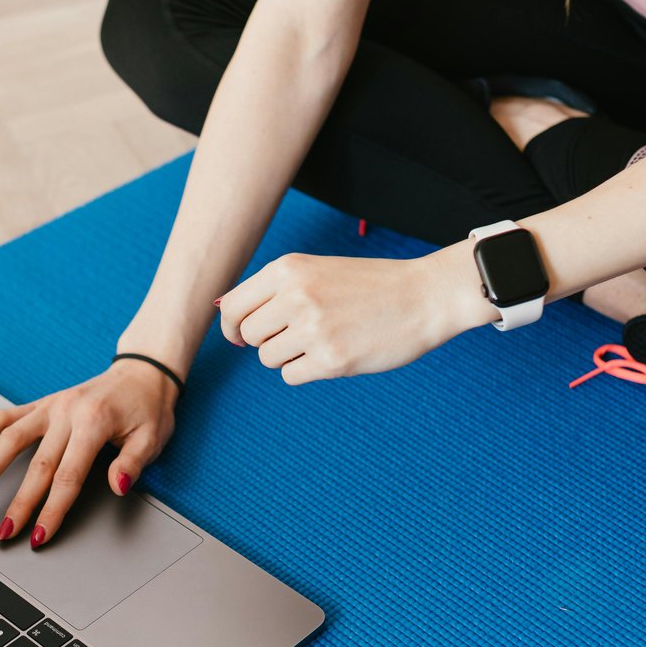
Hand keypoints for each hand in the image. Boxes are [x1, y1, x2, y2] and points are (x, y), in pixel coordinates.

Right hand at [0, 358, 179, 547]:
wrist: (142, 372)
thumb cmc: (148, 408)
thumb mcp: (153, 437)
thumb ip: (133, 463)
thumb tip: (117, 486)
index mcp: (94, 422)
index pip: (68, 476)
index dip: (52, 509)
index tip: (40, 535)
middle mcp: (67, 412)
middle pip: (37, 466)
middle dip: (19, 503)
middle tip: (5, 532)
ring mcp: (51, 406)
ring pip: (11, 439)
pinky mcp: (43, 404)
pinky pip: (7, 416)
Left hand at [217, 248, 487, 383]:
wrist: (423, 297)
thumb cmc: (369, 285)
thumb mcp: (316, 271)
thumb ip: (272, 289)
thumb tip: (222, 311)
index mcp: (288, 269)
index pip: (232, 306)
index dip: (231, 327)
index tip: (241, 337)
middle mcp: (295, 296)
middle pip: (250, 336)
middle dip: (266, 341)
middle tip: (296, 337)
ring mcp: (313, 329)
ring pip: (268, 359)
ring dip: (287, 357)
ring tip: (320, 342)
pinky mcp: (331, 359)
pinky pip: (291, 377)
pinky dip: (305, 372)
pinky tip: (331, 355)